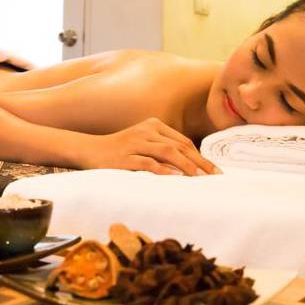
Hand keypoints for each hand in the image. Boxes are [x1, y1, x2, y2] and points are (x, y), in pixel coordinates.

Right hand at [81, 117, 220, 175]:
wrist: (89, 150)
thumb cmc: (119, 151)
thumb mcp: (142, 144)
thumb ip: (162, 150)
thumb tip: (189, 167)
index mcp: (153, 125)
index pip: (183, 141)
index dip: (200, 156)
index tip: (214, 171)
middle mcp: (146, 131)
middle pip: (180, 146)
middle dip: (200, 162)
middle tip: (215, 177)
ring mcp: (135, 143)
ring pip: (168, 152)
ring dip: (187, 166)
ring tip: (200, 178)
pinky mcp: (125, 157)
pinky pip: (148, 163)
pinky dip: (163, 170)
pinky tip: (175, 178)